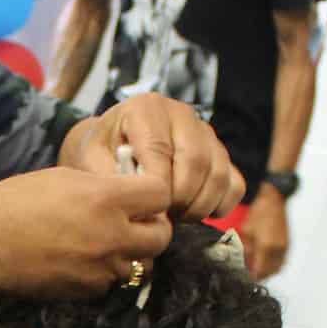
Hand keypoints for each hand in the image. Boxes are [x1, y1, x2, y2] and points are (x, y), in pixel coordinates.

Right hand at [0, 165, 175, 299]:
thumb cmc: (13, 204)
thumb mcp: (61, 177)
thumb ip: (101, 185)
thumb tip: (126, 188)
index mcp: (105, 200)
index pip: (161, 194)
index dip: (154, 191)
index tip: (142, 192)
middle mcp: (111, 236)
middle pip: (162, 236)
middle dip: (153, 226)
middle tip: (136, 219)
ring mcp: (102, 268)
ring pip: (141, 263)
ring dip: (132, 251)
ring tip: (108, 240)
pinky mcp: (88, 291)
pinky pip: (113, 280)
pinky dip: (107, 270)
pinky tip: (86, 258)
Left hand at [73, 97, 244, 221]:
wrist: (115, 144)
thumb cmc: (103, 151)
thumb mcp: (91, 159)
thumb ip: (107, 176)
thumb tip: (136, 201)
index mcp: (147, 108)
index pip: (161, 150)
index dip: (157, 188)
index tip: (147, 210)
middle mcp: (182, 114)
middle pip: (196, 161)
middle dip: (180, 199)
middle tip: (163, 219)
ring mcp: (206, 132)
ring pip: (219, 174)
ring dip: (200, 206)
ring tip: (176, 218)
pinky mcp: (220, 154)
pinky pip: (235, 183)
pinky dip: (221, 206)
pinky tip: (196, 214)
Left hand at [240, 185, 289, 280]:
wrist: (274, 200)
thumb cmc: (258, 213)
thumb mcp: (245, 232)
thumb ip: (243, 251)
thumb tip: (240, 265)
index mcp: (266, 247)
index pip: (258, 273)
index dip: (249, 277)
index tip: (241, 276)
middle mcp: (278, 250)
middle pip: (268, 274)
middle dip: (257, 276)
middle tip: (247, 273)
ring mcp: (285, 248)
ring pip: (276, 270)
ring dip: (265, 272)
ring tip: (254, 267)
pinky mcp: (288, 246)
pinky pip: (281, 263)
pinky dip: (272, 265)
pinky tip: (263, 260)